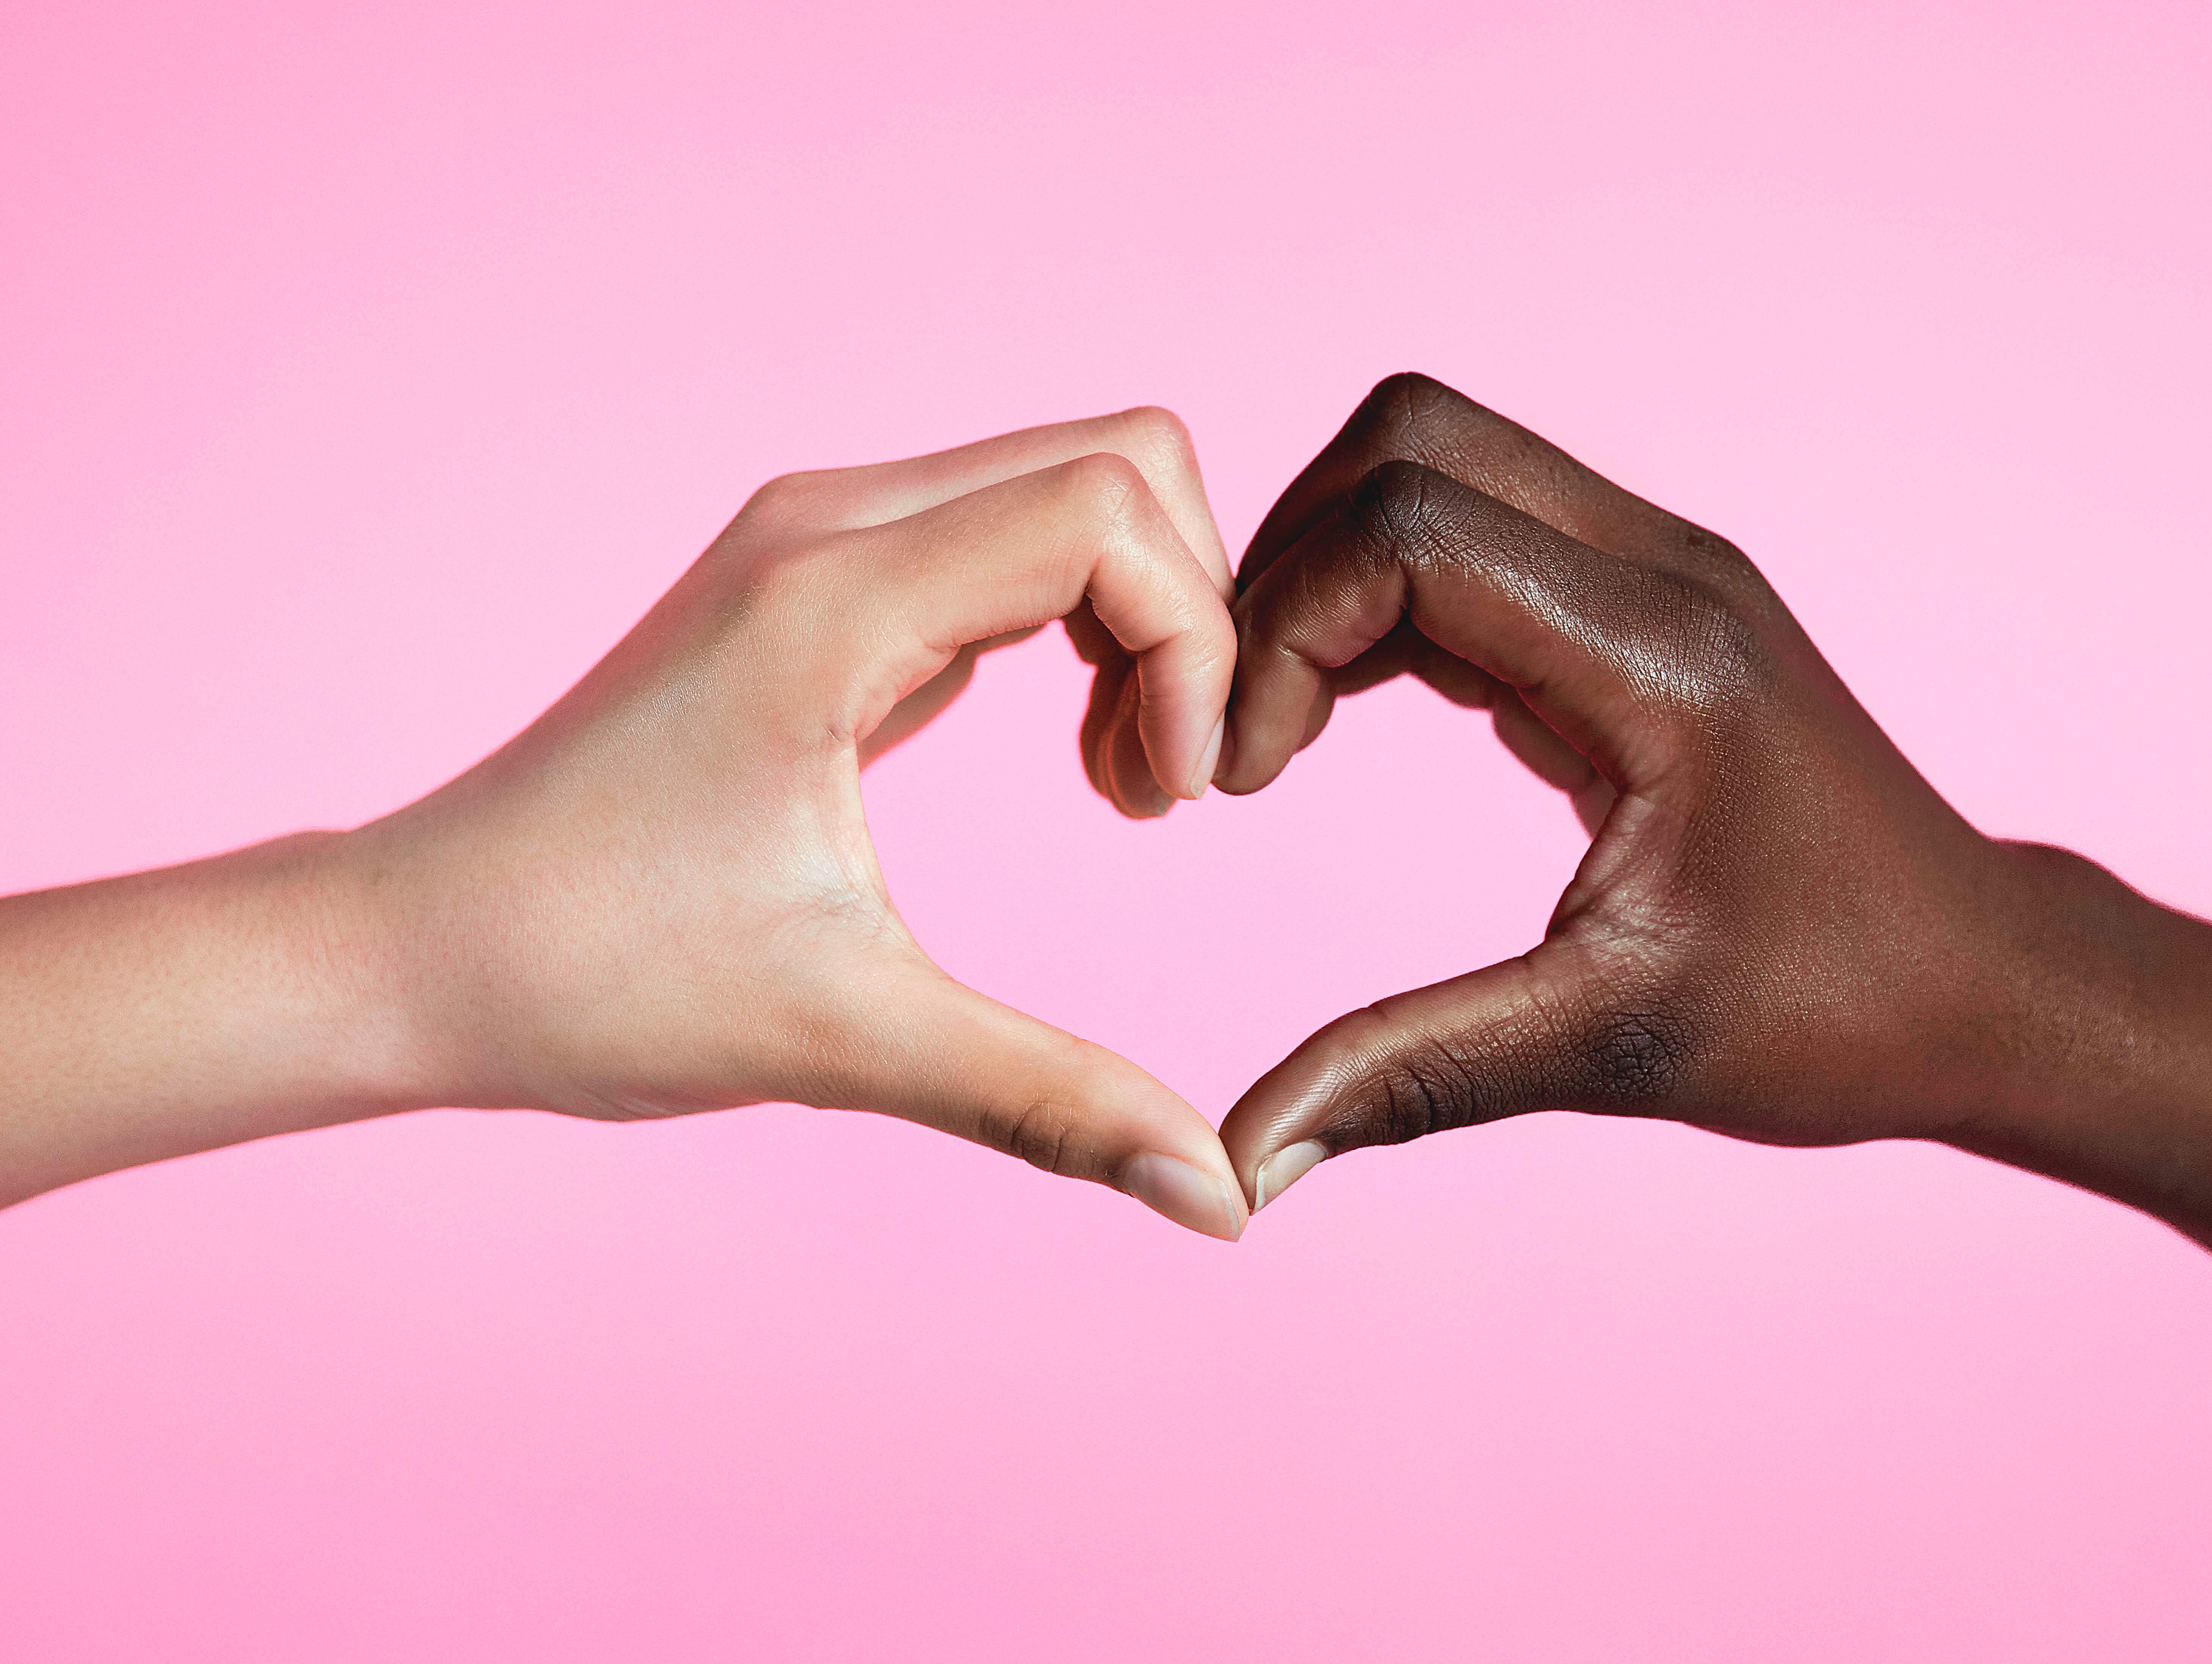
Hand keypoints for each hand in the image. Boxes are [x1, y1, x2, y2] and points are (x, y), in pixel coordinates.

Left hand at [1, 408, 1249, 1237]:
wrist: (418, 949)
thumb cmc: (593, 978)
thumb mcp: (846, 1038)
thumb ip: (1053, 1103)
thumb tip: (1218, 1201)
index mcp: (832, 599)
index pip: (1106, 508)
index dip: (1191, 641)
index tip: (1170, 798)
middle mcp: (829, 525)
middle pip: (1119, 462)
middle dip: (1188, 616)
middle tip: (1159, 787)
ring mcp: (820, 543)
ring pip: (1075, 489)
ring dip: (1141, 624)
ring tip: (1119, 782)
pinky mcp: (823, 585)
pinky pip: (1014, 542)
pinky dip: (1081, 631)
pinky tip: (1069, 758)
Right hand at [1214, 375, 2211, 1386]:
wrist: (1980, 982)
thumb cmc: (1834, 1016)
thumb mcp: (1610, 1048)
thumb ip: (1412, 1076)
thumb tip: (1239, 1158)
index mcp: (1661, 658)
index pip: (1409, 533)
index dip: (1284, 634)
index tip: (1245, 778)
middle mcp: (1665, 572)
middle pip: (1409, 443)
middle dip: (1286, 569)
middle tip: (1247, 731)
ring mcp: (1661, 572)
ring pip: (1434, 463)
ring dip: (1328, 573)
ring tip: (1282, 727)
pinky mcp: (1644, 603)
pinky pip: (1474, 530)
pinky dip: (1383, 599)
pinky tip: (1354, 716)